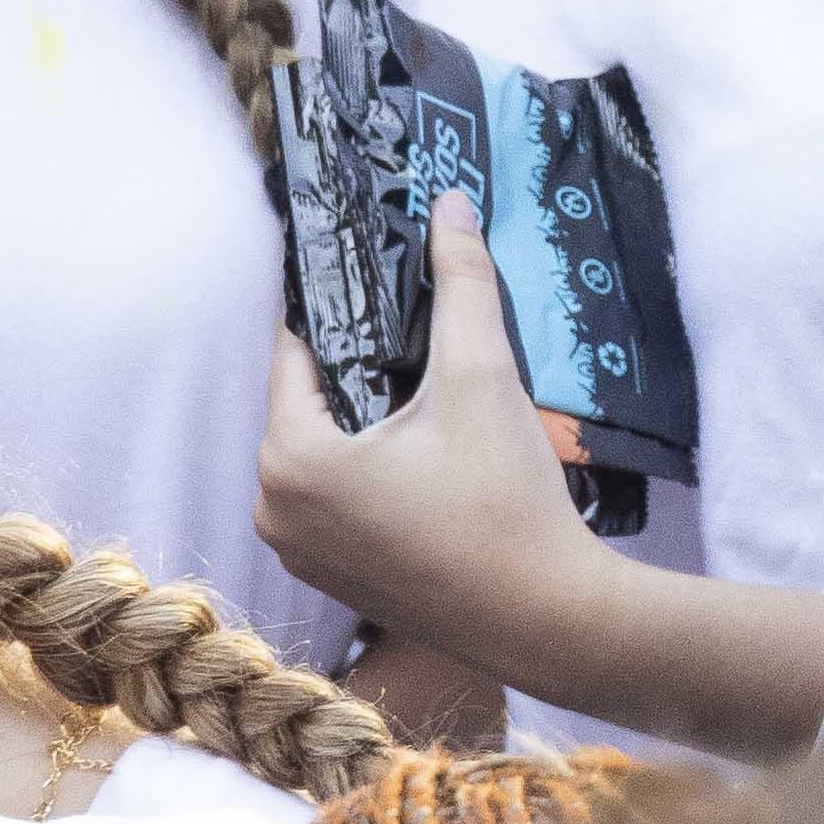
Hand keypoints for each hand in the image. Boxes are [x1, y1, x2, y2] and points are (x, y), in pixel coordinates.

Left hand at [255, 190, 600, 669]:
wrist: (549, 620)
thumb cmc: (508, 504)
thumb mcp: (482, 377)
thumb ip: (460, 283)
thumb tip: (450, 204)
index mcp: (290, 458)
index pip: (296, 347)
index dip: (338, 301)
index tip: (373, 264)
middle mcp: (273, 509)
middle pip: (308, 398)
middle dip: (358, 359)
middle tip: (414, 320)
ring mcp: (298, 552)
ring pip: (321, 445)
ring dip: (364, 412)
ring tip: (426, 380)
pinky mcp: (330, 578)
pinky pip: (334, 493)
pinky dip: (368, 463)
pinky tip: (425, 445)